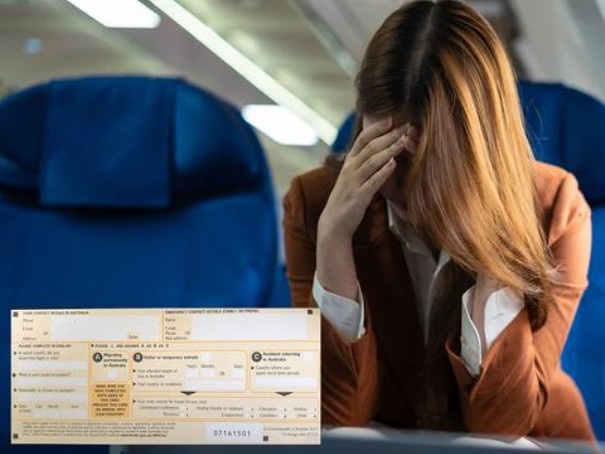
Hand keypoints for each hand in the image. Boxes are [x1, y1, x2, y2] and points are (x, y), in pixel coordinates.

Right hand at [318, 117, 408, 239]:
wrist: (334, 222)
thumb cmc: (346, 198)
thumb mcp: (352, 176)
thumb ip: (363, 162)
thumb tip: (379, 148)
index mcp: (349, 162)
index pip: (362, 139)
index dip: (377, 128)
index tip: (392, 119)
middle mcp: (350, 169)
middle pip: (370, 147)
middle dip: (389, 135)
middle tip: (405, 126)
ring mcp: (353, 182)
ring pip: (372, 161)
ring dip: (389, 150)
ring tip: (403, 141)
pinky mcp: (359, 197)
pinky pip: (373, 182)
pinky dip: (383, 172)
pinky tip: (394, 164)